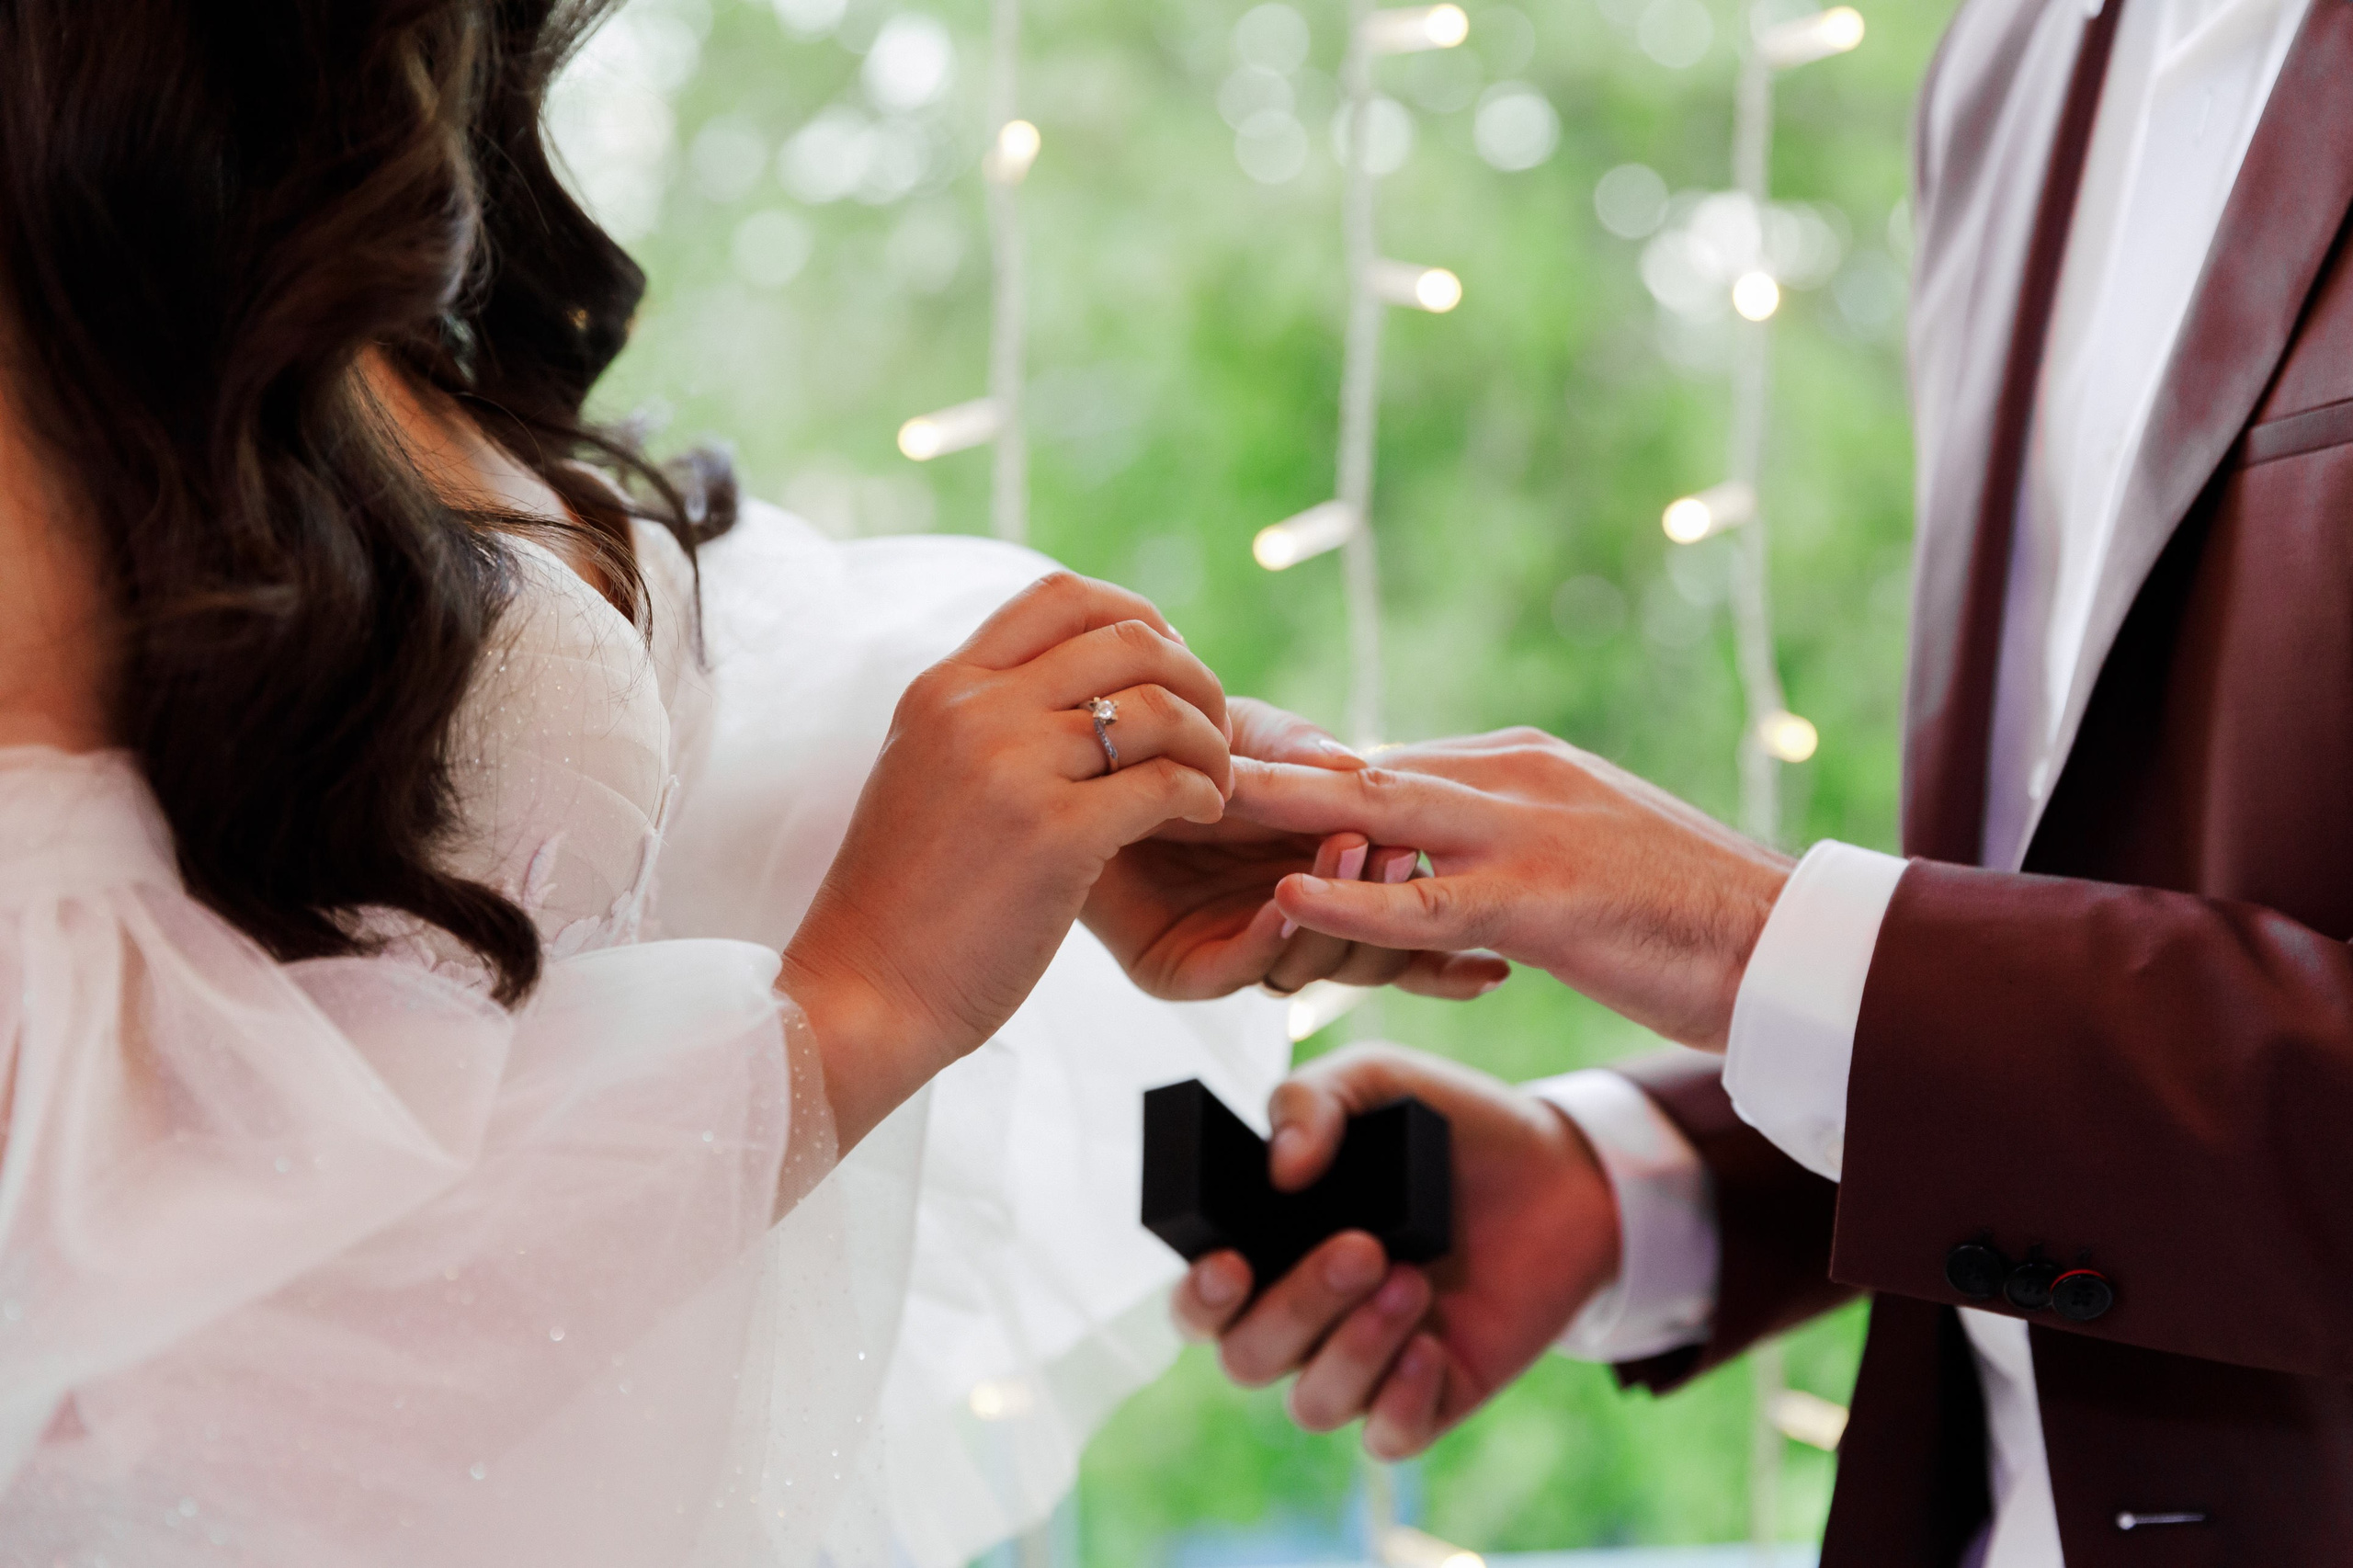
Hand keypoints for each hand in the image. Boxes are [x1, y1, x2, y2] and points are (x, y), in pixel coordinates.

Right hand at [782, 573, 1232, 1147]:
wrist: (864, 991)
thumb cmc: (904, 902)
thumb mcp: (926, 776)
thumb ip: (983, 723)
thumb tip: (1067, 691)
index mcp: (946, 688)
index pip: (1063, 598)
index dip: (1137, 618)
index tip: (1166, 666)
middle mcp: (977, 711)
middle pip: (1126, 639)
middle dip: (1192, 675)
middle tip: (1212, 725)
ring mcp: (1013, 768)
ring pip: (1157, 707)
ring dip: (1208, 739)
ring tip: (1215, 780)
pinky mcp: (1053, 835)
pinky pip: (1166, 783)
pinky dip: (1204, 792)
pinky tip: (1203, 815)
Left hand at [1083, 699, 1509, 1000]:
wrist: (1069, 754)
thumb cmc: (1162, 735)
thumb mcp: (1253, 733)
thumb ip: (1313, 759)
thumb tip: (1371, 782)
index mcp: (1319, 877)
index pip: (1399, 926)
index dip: (1446, 941)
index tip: (1489, 942)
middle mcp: (1285, 923)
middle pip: (1367, 958)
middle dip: (1396, 918)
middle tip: (1405, 858)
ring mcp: (1235, 949)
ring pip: (1310, 968)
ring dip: (1338, 918)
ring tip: (1352, 856)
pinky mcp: (1179, 968)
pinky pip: (1237, 969)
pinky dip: (1269, 938)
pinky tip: (1283, 904)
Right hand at [1171, 1045, 1618, 1457]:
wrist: (1562, 1172)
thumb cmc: (1452, 1128)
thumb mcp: (1379, 1084)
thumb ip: (1310, 1100)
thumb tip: (1279, 1167)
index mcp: (1273, 1251)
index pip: (1201, 1304)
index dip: (1200, 1299)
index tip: (1230, 1264)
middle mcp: (1306, 1317)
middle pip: (1247, 1357)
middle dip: (1297, 1307)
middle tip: (1364, 1247)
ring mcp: (1366, 1362)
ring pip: (1313, 1402)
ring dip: (1355, 1347)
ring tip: (1414, 1279)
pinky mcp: (1429, 1397)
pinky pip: (1387, 1436)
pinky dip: (1401, 1399)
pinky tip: (1432, 1345)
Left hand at [1229, 729, 1793, 1048]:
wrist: (1790, 947)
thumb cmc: (1689, 916)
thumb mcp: (1583, 856)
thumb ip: (1504, 842)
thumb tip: (1433, 860)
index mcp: (1520, 765)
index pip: (1385, 761)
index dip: (1298, 772)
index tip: (1219, 766)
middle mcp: (1513, 779)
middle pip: (1362, 766)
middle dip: (1268, 770)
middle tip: (1177, 761)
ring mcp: (1526, 834)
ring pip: (1378, 814)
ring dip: (1283, 810)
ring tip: (1194, 800)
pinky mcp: (1542, 900)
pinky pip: (1427, 900)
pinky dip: (1353, 897)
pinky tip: (1291, 893)